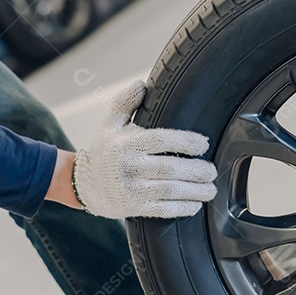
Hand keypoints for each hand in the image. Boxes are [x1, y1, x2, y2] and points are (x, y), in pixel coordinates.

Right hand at [72, 80, 216, 218]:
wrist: (83, 185)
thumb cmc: (103, 152)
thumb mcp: (110, 124)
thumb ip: (125, 102)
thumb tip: (142, 84)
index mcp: (127, 144)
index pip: (161, 140)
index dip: (186, 141)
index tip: (203, 144)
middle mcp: (130, 167)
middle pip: (170, 168)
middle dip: (196, 171)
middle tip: (212, 170)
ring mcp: (132, 189)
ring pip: (170, 191)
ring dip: (195, 191)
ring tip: (210, 188)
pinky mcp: (134, 207)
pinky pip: (163, 210)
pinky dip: (182, 208)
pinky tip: (195, 204)